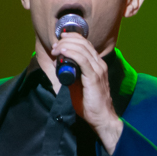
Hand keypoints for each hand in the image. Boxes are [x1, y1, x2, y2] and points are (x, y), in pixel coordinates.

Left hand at [50, 34, 122, 155]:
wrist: (102, 117)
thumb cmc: (90, 103)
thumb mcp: (77, 85)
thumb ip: (71, 74)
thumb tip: (59, 66)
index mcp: (97, 64)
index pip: (86, 44)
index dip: (72, 38)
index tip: (59, 40)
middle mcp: (99, 64)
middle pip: (83, 43)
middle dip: (66, 41)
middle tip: (54, 46)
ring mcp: (98, 70)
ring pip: (82, 49)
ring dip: (66, 46)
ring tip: (56, 49)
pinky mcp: (94, 77)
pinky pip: (82, 60)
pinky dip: (71, 53)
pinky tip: (63, 52)